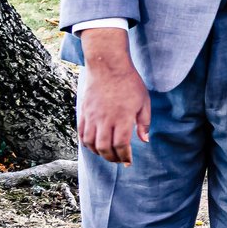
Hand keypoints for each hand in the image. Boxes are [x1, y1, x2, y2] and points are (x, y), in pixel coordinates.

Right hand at [76, 29, 149, 163]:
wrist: (107, 65)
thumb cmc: (129, 82)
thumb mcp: (144, 101)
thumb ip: (144, 123)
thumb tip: (144, 140)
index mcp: (122, 118)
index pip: (121, 145)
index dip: (124, 156)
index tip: (128, 161)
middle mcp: (105, 119)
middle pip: (104, 148)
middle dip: (112, 158)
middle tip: (119, 160)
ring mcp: (92, 116)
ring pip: (90, 143)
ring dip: (99, 153)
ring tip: (107, 154)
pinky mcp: (83, 112)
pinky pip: (81, 134)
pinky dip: (87, 144)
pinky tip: (95, 145)